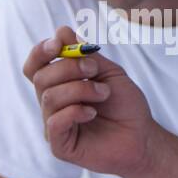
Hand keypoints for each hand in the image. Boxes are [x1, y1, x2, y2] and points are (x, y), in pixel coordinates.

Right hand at [22, 25, 163, 177]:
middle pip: (41, 78)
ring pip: (49, 97)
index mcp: (58, 85)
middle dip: (68, 68)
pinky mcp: (60, 146)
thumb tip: (61, 32)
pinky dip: (75, 112)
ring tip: (104, 93)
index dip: (40, 52)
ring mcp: (53, 126)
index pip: (34, 66)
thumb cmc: (125, 105)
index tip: (58, 44)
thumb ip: (84, 54)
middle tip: (94, 70)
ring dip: (80, 89)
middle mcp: (51, 104)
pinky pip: (54, 122)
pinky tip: (93, 113)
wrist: (142, 136)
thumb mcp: (107, 71)